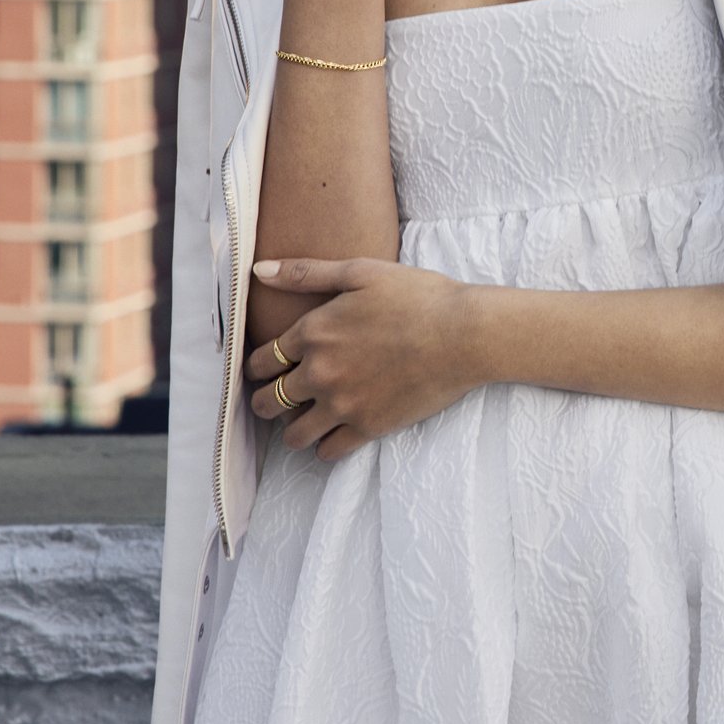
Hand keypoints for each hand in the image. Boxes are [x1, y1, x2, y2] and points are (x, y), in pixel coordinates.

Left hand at [244, 256, 484, 461]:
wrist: (465, 333)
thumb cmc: (419, 296)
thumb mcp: (362, 271)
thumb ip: (306, 272)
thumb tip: (260, 271)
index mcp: (313, 333)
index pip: (261, 362)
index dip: (258, 367)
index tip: (267, 370)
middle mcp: (319, 372)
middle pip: (267, 401)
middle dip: (266, 401)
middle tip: (278, 399)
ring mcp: (342, 403)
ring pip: (292, 435)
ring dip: (291, 429)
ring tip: (304, 421)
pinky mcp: (368, 426)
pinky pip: (327, 452)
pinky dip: (325, 446)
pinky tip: (334, 434)